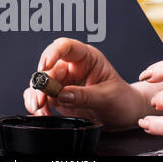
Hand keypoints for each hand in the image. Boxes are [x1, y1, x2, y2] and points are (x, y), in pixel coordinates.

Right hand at [23, 38, 145, 130]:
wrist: (125, 115)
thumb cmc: (122, 100)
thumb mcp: (108, 97)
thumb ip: (85, 95)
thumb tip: (62, 95)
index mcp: (87, 58)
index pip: (66, 46)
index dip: (53, 53)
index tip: (45, 65)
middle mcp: (72, 67)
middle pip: (50, 68)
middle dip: (42, 84)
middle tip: (41, 99)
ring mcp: (64, 82)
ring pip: (42, 83)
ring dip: (37, 95)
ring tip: (39, 108)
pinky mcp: (59, 96)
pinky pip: (42, 97)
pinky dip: (38, 105)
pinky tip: (42, 113)